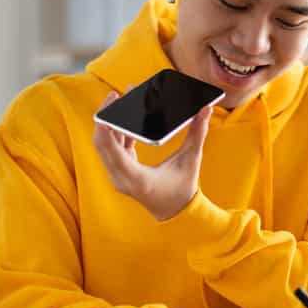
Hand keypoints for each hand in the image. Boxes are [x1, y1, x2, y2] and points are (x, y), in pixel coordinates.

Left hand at [92, 90, 210, 220]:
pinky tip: (127, 118)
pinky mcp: (120, 173)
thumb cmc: (183, 189)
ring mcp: (117, 177)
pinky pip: (112, 150)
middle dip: (105, 117)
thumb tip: (206, 110)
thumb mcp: (191, 160)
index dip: (106, 124)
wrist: (176, 212)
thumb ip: (197, 133)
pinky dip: (117, 133)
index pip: (109, 147)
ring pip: (104, 145)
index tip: (111, 104)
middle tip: (115, 95)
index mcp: (135, 177)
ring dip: (110, 124)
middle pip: (101, 143)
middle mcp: (120, 178)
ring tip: (120, 101)